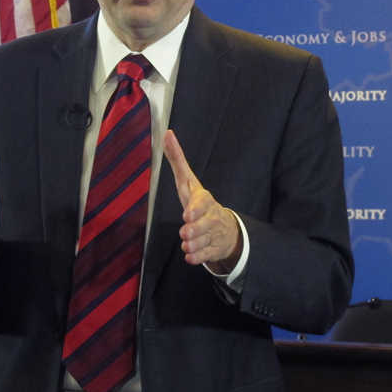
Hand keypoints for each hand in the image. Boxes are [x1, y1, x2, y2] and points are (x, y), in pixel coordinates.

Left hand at [163, 130, 241, 271]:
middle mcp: (211, 216)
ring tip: (187, 244)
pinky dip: (197, 257)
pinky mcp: (213, 248)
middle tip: (184, 233)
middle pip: (204, 225)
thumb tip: (167, 133)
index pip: (203, 202)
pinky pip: (206, 256)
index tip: (187, 215)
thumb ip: (177, 158)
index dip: (196, 209)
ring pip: (203, 241)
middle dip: (194, 230)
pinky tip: (190, 256)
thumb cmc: (199, 201)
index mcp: (204, 199)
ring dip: (193, 245)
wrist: (224, 226)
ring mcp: (213, 233)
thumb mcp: (188, 179)